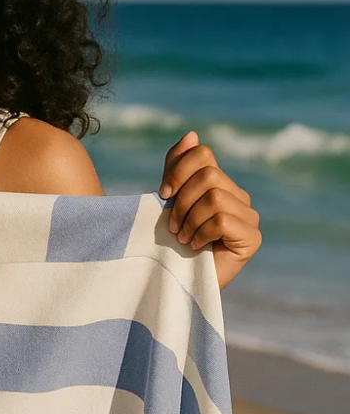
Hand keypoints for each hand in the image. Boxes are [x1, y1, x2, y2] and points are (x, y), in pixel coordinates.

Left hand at [159, 130, 261, 290]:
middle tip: (171, 226)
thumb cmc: (168, 241)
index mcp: (219, 183)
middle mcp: (238, 196)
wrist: (173, 279)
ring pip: (215, 197)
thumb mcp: (167, 199)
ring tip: (182, 238)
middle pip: (209, 175)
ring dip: (189, 220)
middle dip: (181, 200)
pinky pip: (223, 220)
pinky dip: (201, 233)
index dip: (177, 171)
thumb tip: (192, 134)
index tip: (162, 195)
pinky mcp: (252, 238)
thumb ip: (177, 167)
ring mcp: (249, 217)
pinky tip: (196, 247)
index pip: (202, 154)